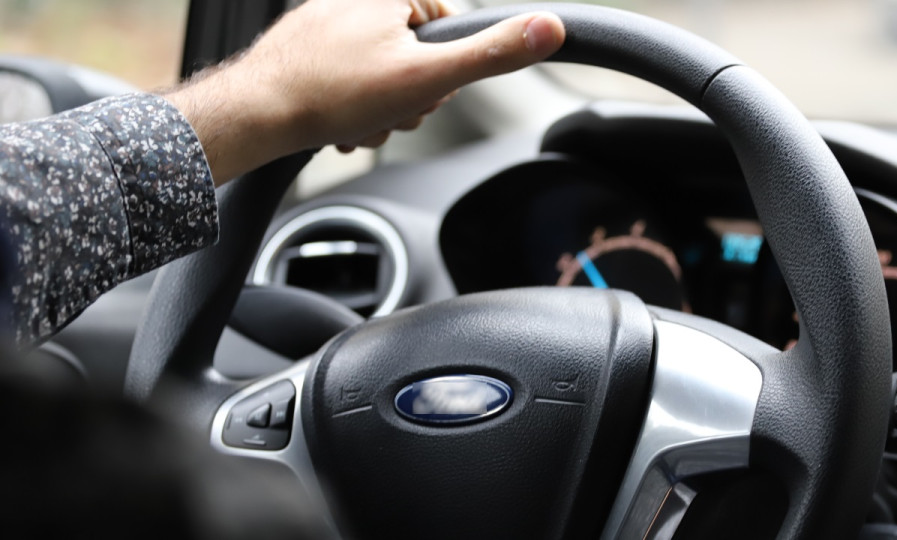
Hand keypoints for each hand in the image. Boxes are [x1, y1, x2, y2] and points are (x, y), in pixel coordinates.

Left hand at [165, 0, 564, 184]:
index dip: (442, 72)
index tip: (421, 90)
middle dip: (407, 95)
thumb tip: (549, 27)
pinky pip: (346, 77)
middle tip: (387, 109)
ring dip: (378, 108)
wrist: (258, 114)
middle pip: (413, 54)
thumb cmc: (335, 93)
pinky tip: (339, 123)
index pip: (447, 29)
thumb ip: (491, 54)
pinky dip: (349, 105)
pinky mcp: (305, 46)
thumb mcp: (428, 76)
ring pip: (380, 71)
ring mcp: (326, 20)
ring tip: (358, 120)